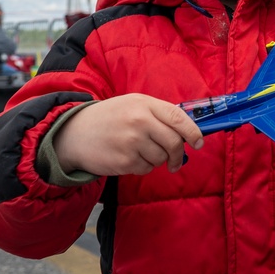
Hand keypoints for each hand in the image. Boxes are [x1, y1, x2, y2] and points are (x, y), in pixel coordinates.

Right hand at [53, 94, 204, 175]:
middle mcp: (139, 121)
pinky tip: (128, 157)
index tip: (199, 143)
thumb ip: (159, 114)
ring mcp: (131, 142)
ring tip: (139, 152)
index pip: (178, 118)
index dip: (193, 132)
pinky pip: (146, 169)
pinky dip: (142, 167)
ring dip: (157, 160)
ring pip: (161, 158)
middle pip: (174, 142)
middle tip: (176, 161)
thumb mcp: (133, 105)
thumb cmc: (110, 118)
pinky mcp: (124, 161)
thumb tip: (188, 132)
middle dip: (179, 155)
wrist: (75, 133)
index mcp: (144, 104)